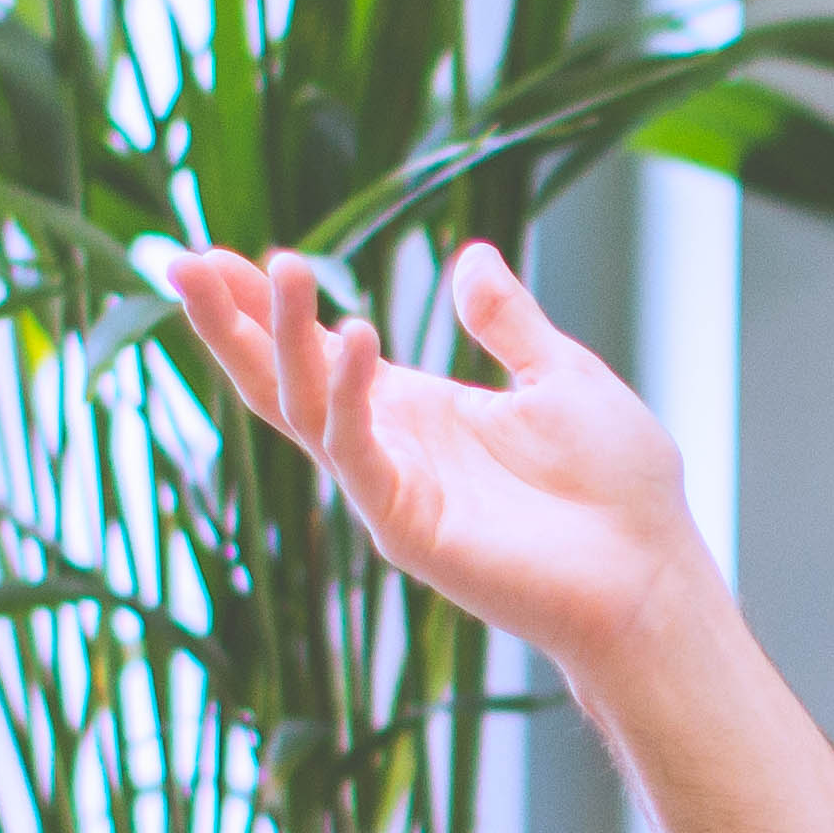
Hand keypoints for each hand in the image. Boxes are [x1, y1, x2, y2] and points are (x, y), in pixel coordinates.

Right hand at [161, 239, 709, 683]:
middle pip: (283, 380)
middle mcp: (391, 447)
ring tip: (285, 266)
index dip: (267, 306)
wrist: (652, 577)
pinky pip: (357, 454)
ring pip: (306, 410)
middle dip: (231, 324)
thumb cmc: (620, 489)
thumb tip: (470, 258)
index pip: (317, 351)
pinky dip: (347, 397)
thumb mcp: (562, 376)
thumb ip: (507, 322)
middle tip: (181, 261)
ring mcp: (391, 489)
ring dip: (285, 340)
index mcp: (420, 411)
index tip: (214, 255)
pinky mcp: (406, 527)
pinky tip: (351, 338)